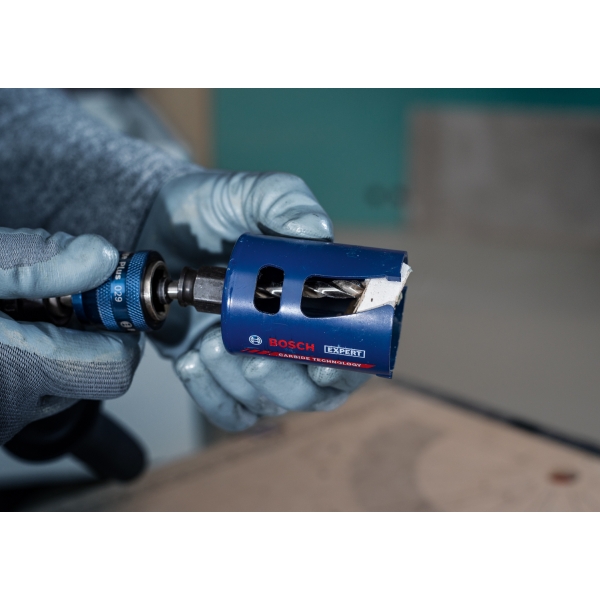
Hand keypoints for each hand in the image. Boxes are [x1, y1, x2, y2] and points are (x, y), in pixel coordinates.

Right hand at [0, 227, 143, 444]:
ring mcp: (0, 420)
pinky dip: (34, 359)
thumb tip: (101, 257)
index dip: (123, 331)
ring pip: (66, 381)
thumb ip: (38, 261)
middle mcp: (12, 407)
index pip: (114, 367)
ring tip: (19, 314)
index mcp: (13, 368)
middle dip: (92, 334)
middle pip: (96, 374)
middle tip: (65, 299)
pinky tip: (6, 335)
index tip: (112, 299)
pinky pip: (36, 390)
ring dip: (60, 345)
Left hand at [137, 170, 368, 430]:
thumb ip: (284, 201)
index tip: (321, 367)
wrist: (159, 224)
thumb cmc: (214, 208)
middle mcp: (289, 339)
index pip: (348, 354)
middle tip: (253, 359)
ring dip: (240, 386)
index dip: (344, 372)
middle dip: (285, 385)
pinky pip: (226, 410)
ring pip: (266, 404)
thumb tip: (315, 232)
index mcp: (315, 304)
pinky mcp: (215, 373)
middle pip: (310, 394)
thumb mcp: (250, 193)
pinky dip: (210, 396)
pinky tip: (191, 362)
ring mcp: (252, 358)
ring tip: (209, 345)